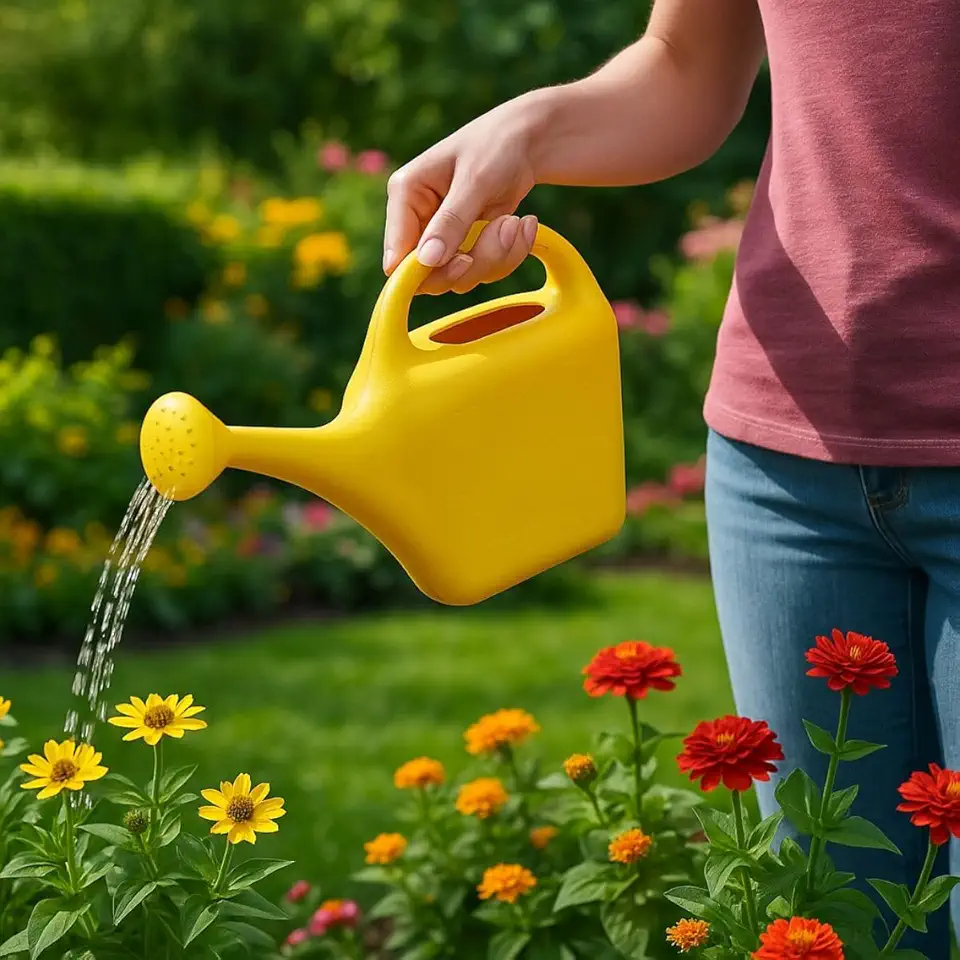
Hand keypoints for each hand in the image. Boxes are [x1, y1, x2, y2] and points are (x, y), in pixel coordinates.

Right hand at [382, 97, 544, 294]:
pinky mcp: (467, 247)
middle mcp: (418, 220)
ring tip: (516, 222)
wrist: (530, 142)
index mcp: (406, 194)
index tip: (463, 260)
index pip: (396, 254)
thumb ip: (450, 222)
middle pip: (430, 276)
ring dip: (497, 255)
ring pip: (462, 277)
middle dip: (473, 260)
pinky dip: (509, 254)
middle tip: (502, 232)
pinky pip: (484, 271)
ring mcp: (443, 237)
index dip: (423, 271)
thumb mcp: (475, 180)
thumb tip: (427, 261)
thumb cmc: (496, 146)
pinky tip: (522, 226)